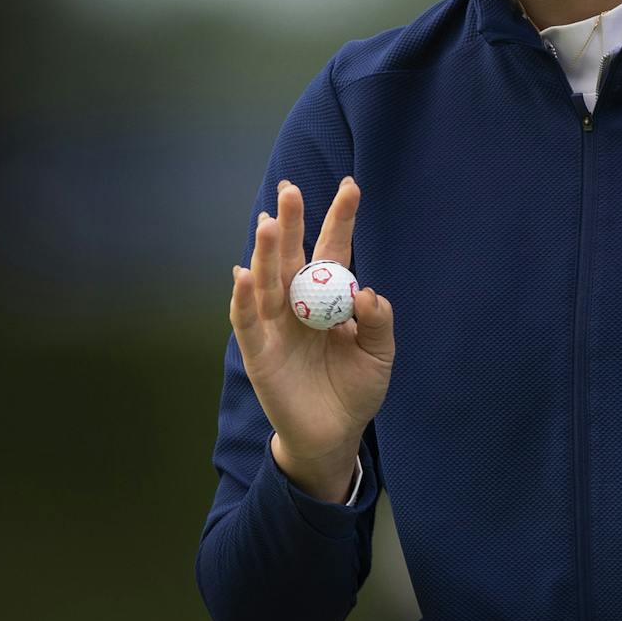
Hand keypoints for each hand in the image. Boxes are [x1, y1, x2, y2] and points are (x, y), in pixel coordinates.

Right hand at [228, 176, 394, 466]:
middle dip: (292, 222)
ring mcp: (276, 326)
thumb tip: (367, 292)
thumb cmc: (356, 390)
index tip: (351, 185)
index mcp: (330, 298)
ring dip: (266, 253)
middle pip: (292, 256)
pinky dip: (243, 299)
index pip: (333, 251)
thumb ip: (378, 323)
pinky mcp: (259, 352)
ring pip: (267, 281)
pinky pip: (248, 322)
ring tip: (268, 223)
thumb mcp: (379, 356)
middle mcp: (298, 304)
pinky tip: (242, 274)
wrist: (333, 435)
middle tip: (290, 188)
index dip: (340, 219)